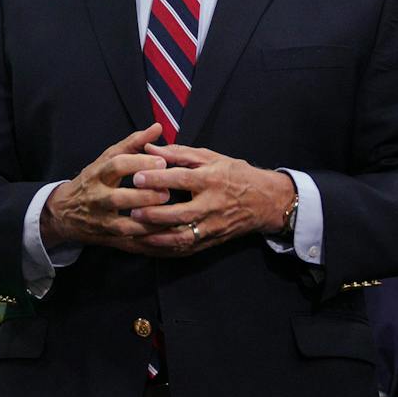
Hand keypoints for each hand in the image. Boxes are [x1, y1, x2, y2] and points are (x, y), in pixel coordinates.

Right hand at [39, 125, 181, 252]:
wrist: (63, 212)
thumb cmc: (92, 180)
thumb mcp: (106, 159)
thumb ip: (133, 143)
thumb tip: (157, 127)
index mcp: (97, 174)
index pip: (116, 166)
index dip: (139, 163)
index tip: (162, 162)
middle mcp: (96, 198)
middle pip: (118, 198)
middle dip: (144, 195)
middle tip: (167, 190)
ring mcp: (101, 220)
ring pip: (124, 224)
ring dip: (147, 220)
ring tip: (168, 211)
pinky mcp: (108, 238)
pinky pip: (129, 241)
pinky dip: (147, 238)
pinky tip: (165, 231)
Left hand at [127, 142, 295, 255]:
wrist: (265, 201)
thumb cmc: (236, 174)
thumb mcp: (211, 158)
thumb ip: (179, 154)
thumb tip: (150, 147)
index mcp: (212, 179)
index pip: (182, 179)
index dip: (159, 178)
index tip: (137, 177)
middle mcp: (213, 204)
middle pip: (182, 212)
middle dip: (155, 213)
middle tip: (132, 210)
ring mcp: (213, 226)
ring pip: (183, 236)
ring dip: (158, 236)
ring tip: (136, 231)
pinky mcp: (212, 240)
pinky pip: (186, 248)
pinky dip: (166, 249)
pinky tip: (148, 245)